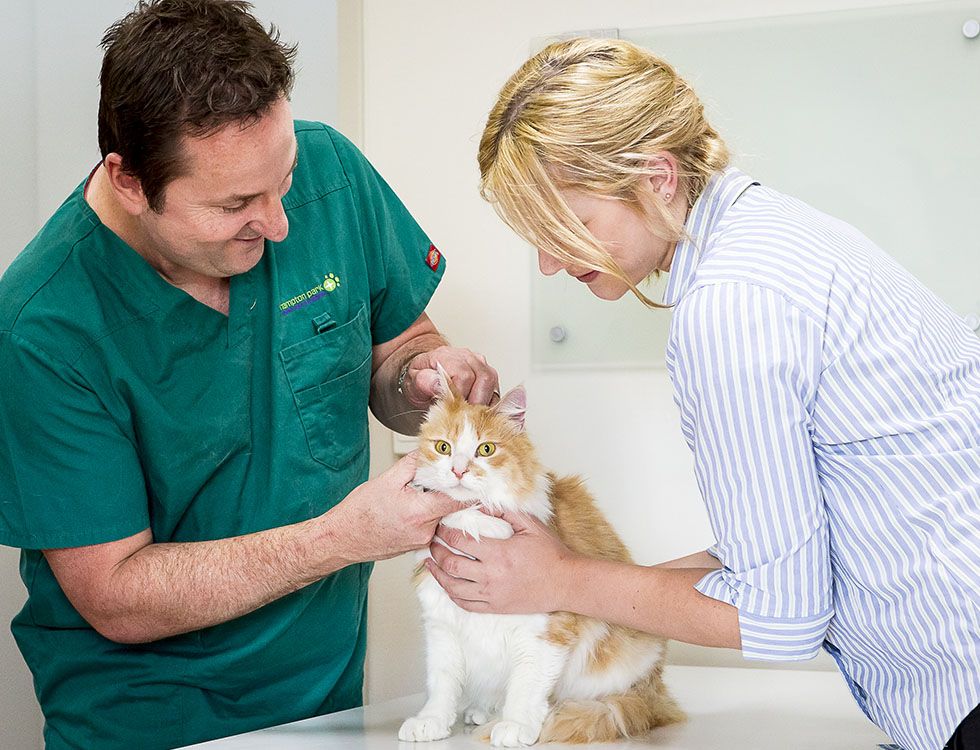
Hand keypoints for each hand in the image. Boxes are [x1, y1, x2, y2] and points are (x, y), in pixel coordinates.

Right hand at [327, 453, 462, 562]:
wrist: (342, 538)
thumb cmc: (359, 512)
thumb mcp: (387, 479)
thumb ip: (414, 464)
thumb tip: (431, 451)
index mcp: (419, 512)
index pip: (458, 500)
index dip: (465, 486)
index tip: (469, 475)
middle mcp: (424, 531)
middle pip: (451, 508)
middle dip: (447, 491)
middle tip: (438, 480)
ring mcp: (422, 541)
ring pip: (441, 516)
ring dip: (436, 503)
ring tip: (416, 495)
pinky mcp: (418, 545)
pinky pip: (432, 526)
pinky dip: (427, 514)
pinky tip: (411, 508)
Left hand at [404, 346, 498, 405]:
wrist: (427, 373)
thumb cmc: (422, 378)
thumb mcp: (414, 381)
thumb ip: (425, 382)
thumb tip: (438, 384)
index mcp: (448, 356)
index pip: (464, 376)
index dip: (461, 396)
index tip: (454, 410)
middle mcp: (467, 357)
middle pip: (484, 378)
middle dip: (476, 402)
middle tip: (465, 416)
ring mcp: (480, 364)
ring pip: (493, 383)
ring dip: (484, 403)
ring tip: (469, 414)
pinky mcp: (488, 373)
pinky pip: (495, 389)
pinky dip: (488, 403)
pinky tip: (476, 411)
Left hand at [425, 510, 579, 613]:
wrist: (566, 583)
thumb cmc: (550, 553)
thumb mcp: (530, 524)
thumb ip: (505, 511)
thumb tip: (483, 504)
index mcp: (498, 553)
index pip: (460, 541)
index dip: (446, 533)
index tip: (441, 527)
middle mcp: (491, 576)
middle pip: (451, 564)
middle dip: (436, 552)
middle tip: (431, 543)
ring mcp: (491, 594)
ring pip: (453, 587)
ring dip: (438, 574)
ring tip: (430, 564)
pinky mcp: (495, 607)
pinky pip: (466, 604)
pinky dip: (452, 594)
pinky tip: (447, 585)